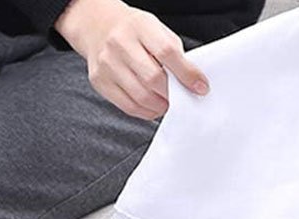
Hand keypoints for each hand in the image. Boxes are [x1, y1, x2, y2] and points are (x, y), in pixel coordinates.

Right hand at [56, 0, 209, 120]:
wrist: (98, 26)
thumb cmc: (134, 31)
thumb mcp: (156, 30)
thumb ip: (174, 54)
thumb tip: (192, 82)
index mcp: (140, 26)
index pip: (167, 52)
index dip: (187, 74)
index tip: (201, 87)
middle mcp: (120, 43)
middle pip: (153, 79)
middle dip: (171, 94)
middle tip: (180, 98)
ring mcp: (107, 63)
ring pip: (141, 97)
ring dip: (160, 106)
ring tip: (166, 102)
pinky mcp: (100, 81)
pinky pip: (128, 106)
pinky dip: (145, 111)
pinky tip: (152, 106)